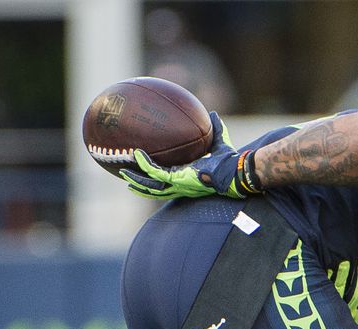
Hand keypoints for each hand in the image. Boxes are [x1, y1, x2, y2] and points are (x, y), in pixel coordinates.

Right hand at [120, 112, 246, 199]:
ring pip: (151, 185)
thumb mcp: (220, 142)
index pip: (167, 177)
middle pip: (154, 187)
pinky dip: (145, 165)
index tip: (143, 168)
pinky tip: (137, 155)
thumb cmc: (231, 161)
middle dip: (139, 183)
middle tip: (124, 174)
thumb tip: (213, 113)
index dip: (154, 174)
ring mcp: (179, 183)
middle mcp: (181, 183)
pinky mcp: (179, 179)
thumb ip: (215, 129)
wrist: (235, 170)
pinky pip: (157, 172)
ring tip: (122, 170)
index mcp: (186, 176)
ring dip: (136, 178)